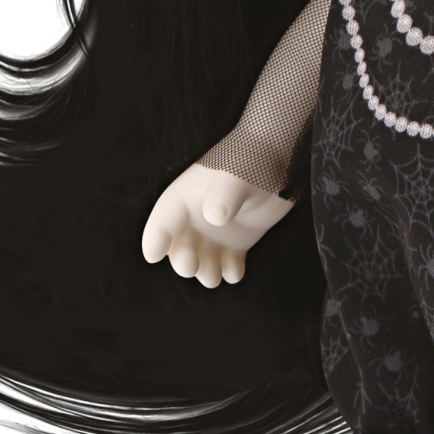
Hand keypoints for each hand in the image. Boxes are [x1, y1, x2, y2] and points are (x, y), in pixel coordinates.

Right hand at [141, 165, 294, 289]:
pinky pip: (228, 261)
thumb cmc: (250, 160)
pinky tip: (235, 273)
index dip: (155, 238)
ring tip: (214, 278)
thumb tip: (215, 217)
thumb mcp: (235, 176)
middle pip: (180, 246)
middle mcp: (197, 216)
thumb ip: (223, 195)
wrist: (280, 156)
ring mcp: (217, 230)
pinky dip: (230, 270)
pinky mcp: (238, 239)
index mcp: (185, 197)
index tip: (153, 256)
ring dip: (206, 271)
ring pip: (203, 258)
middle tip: (192, 267)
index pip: (163, 221)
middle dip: (183, 260)